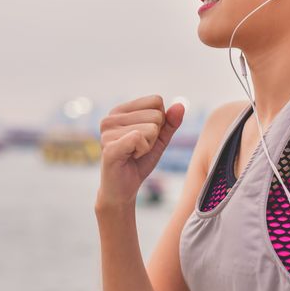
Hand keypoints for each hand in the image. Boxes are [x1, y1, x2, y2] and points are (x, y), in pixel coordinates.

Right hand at [95, 95, 184, 209]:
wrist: (123, 189)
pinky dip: (143, 151)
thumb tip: (181, 105)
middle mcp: (110, 118)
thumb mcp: (160, 140)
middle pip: (156, 115)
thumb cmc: (139, 162)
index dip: (159, 122)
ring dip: (148, 145)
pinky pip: (140, 138)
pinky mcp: (110, 146)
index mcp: (120, 111)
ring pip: (151, 128)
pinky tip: (131, 157)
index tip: (145, 137)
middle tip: (139, 148)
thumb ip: (170, 122)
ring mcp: (108, 132)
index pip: (156, 101)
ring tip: (133, 154)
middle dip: (154, 135)